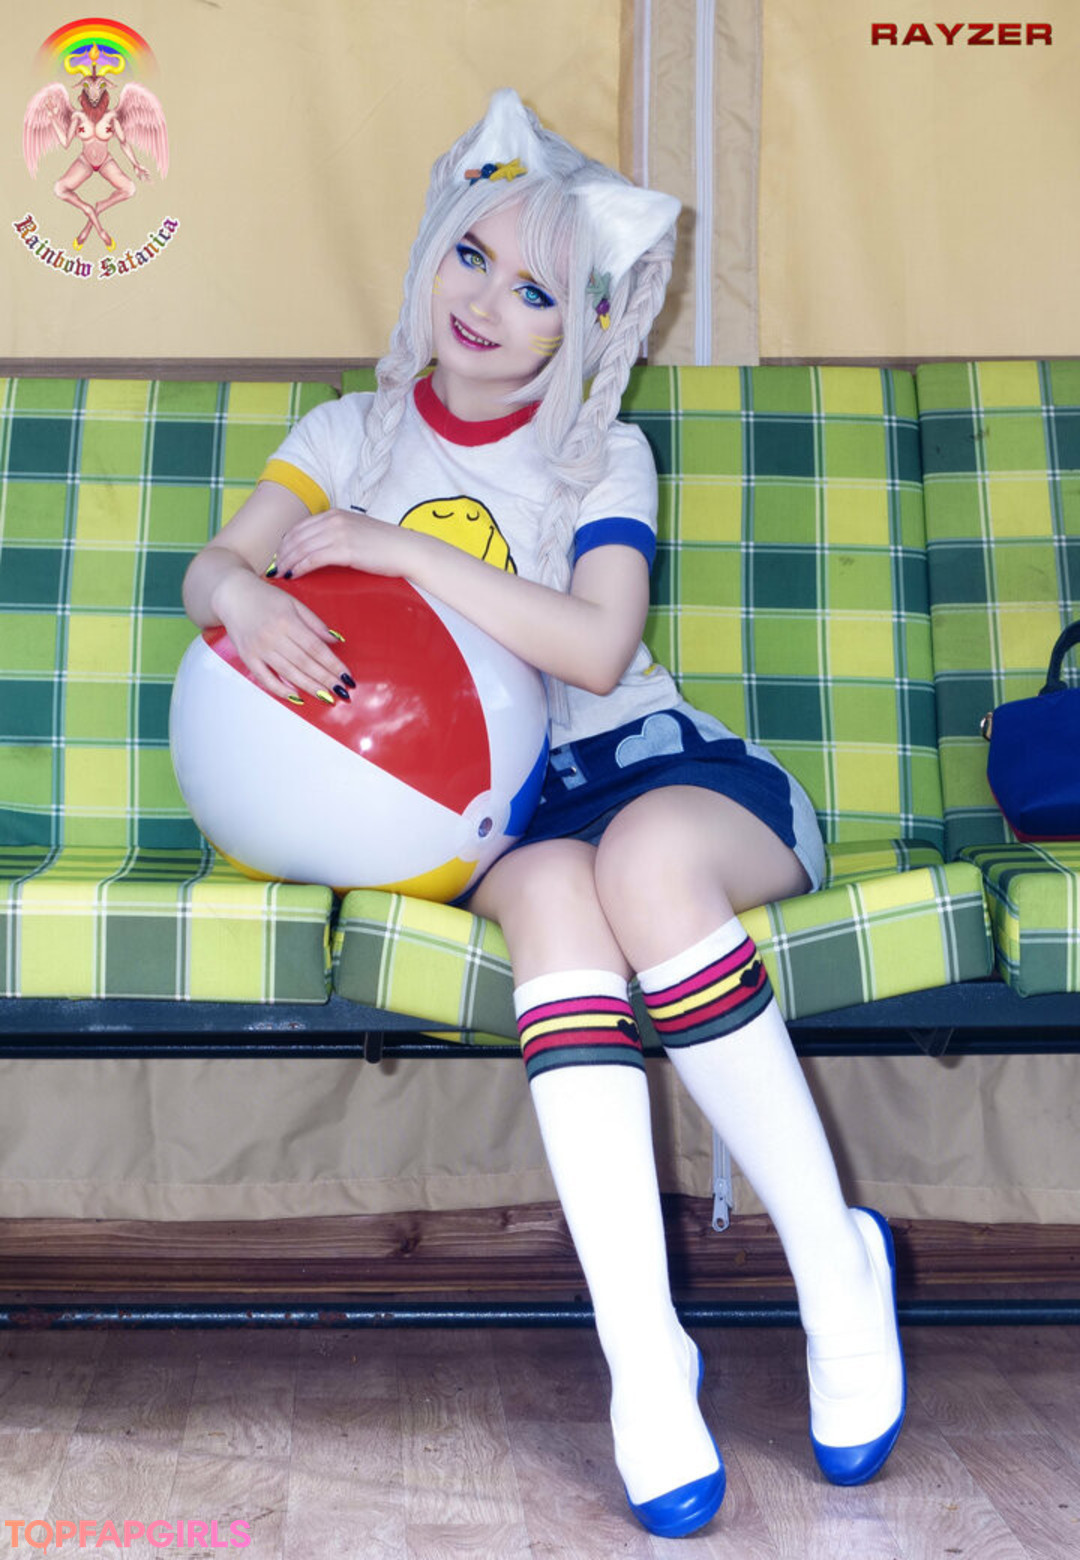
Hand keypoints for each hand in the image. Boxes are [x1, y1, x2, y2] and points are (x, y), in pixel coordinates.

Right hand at [212, 568, 351, 701]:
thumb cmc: (266, 597)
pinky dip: (281, 690)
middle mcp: (273, 636)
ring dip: (309, 687)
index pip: (316, 648)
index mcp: (287, 621)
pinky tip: (297, 697)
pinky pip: (265, 679)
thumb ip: (315, 623)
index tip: (346, 676)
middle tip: (342, 692)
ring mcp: (259, 649)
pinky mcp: (247, 657)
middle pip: (305, 663)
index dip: (333, 664)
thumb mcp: (294, 603)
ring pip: (288, 673)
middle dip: (325, 679)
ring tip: (327, 697)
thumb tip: (335, 641)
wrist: (232, 594)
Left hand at [273, 509, 407, 580]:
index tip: (279, 556)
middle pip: (297, 537)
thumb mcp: (358, 532)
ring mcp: (339, 533)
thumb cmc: (385, 546)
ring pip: (301, 548)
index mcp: (336, 514)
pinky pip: (313, 559)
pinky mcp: (344, 550)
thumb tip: (321, 547)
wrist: (407, 551)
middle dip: (282, 554)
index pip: (301, 527)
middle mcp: (334, 520)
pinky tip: (294, 576)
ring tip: (280, 575)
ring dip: (287, 562)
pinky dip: (300, 568)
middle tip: (273, 569)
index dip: (286, 542)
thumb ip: (338, 534)